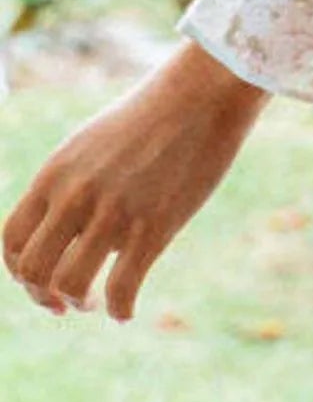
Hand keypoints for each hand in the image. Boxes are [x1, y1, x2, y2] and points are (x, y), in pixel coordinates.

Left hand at [2, 37, 269, 321]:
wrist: (204, 91)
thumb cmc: (155, 114)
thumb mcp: (94, 143)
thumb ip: (70, 184)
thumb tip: (64, 231)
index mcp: (56, 172)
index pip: (12, 240)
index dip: (20, 272)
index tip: (44, 282)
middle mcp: (76, 194)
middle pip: (33, 270)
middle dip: (44, 296)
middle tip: (68, 301)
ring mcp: (115, 211)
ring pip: (70, 285)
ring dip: (80, 302)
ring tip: (96, 301)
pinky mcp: (154, 226)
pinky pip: (121, 290)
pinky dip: (120, 310)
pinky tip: (127, 310)